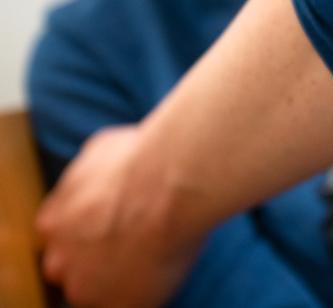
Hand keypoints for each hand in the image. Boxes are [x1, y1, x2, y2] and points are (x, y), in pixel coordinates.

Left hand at [36, 125, 202, 307]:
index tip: (111, 223)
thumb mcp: (101, 149)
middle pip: (70, 269)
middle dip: (94, 258)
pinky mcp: (121, 304)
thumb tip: (98, 173)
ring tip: (152, 253)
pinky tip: (165, 263)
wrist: (171, 181)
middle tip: (131, 240)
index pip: (61, 237)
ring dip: (118, 279)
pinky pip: (130, 304)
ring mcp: (88, 286)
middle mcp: (60, 258)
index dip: (87, 231)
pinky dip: (145, 290)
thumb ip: (88, 176)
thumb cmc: (142, 158)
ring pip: (96, 292)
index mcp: (52, 222)